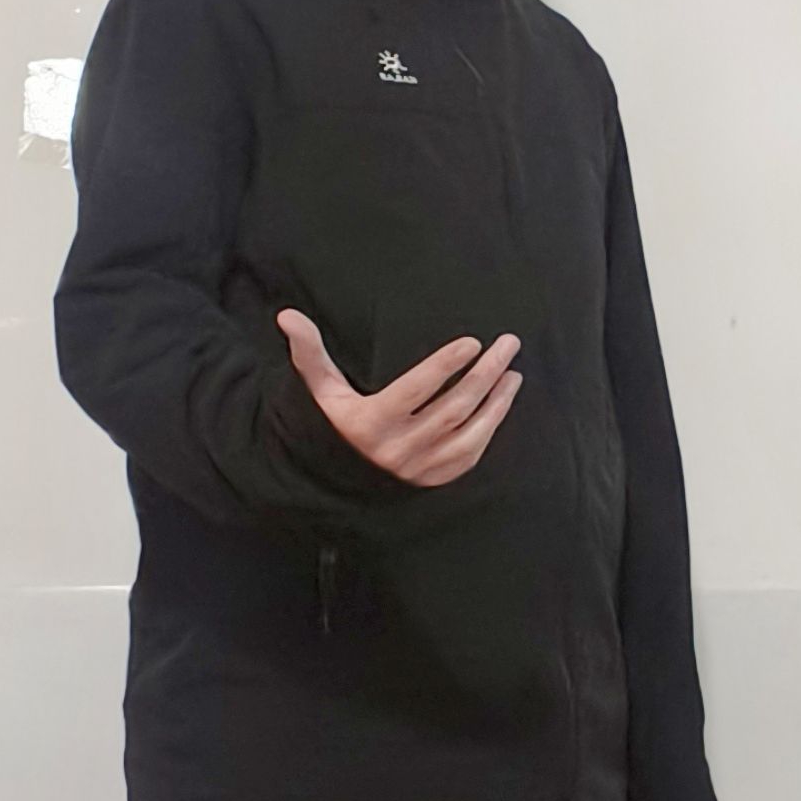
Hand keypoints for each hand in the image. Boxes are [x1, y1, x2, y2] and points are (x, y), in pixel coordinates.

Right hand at [277, 311, 521, 486]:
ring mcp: (420, 467)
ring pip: (469, 431)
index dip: (444, 366)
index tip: (471, 343)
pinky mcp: (433, 479)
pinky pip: (470, 454)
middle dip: (485, 373)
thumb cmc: (328, 426)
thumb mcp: (318, 392)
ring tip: (512, 372)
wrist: (333, 484)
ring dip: (496, 401)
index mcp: (372, 422)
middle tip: (508, 344)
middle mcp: (399, 448)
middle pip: (453, 406)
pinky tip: (501, 404)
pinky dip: (489, 428)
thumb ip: (309, 352)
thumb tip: (287, 316)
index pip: (417, 390)